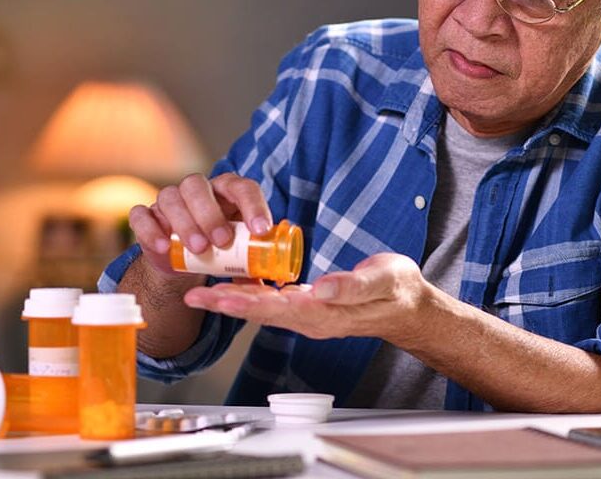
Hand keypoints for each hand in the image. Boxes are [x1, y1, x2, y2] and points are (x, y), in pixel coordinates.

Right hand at [128, 173, 273, 275]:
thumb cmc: (219, 248)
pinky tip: (164, 247)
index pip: (242, 187)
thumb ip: (251, 265)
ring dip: (185, 222)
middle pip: (198, 185)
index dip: (253, 205)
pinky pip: (142, 215)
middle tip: (222, 242)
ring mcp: (169, 200)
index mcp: (226, 191)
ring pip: (170, 196)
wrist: (184, 260)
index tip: (261, 230)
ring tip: (199, 249)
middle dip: (210, 213)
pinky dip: (151, 229)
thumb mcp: (238, 254)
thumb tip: (269, 283)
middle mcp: (197, 190)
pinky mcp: (147, 216)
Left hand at [182, 252, 433, 343]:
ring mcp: (309, 316)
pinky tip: (235, 286)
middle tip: (191, 296)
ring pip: (263, 309)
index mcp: (324, 314)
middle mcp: (310, 319)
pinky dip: (251, 295)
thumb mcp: (382, 282)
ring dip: (231, 301)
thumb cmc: (398, 290)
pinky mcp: (310, 307)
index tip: (214, 297)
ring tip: (202, 293)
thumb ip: (353, 286)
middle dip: (224, 304)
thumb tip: (321, 288)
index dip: (242, 303)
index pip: (274, 310)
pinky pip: (274, 303)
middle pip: (259, 313)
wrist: (408, 306)